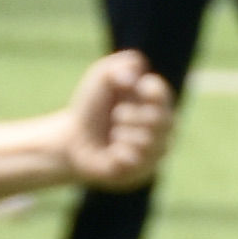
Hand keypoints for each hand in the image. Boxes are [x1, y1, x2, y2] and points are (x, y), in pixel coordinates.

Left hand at [58, 51, 173, 186]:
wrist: (75, 141)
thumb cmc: (91, 108)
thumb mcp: (100, 79)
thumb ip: (118, 67)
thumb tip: (134, 75)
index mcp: (155, 102)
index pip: (163, 95)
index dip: (151, 91)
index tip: (136, 89)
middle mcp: (162, 128)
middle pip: (162, 120)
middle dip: (133, 116)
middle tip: (117, 115)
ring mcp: (154, 151)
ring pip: (151, 142)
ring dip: (125, 134)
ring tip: (114, 134)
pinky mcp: (142, 172)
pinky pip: (136, 161)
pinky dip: (119, 154)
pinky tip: (113, 153)